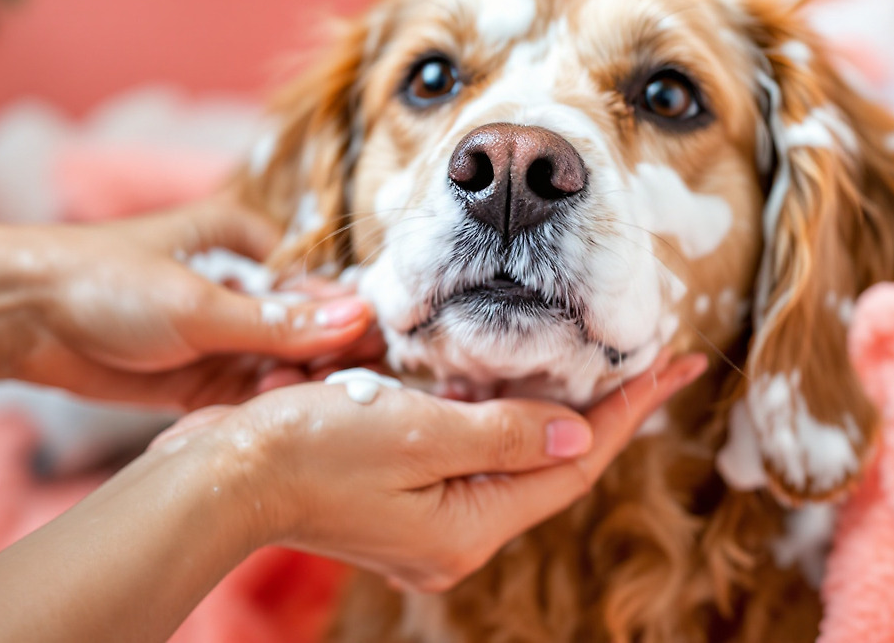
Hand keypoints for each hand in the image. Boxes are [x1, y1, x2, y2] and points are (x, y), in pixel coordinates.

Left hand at [0, 201, 378, 424]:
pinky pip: (246, 394)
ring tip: (290, 399)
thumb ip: (278, 321)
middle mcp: (237, 287)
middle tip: (334, 386)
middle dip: (320, 357)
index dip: (346, 316)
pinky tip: (271, 415)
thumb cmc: (105, 280)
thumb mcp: (199, 301)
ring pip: (279, 365)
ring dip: (291, 385)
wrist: (19, 316)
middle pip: (304, 327)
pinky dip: (261, 406)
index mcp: (243, 240)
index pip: (316, 282)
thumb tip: (357, 318)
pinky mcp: (196, 378)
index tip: (373, 349)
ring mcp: (217, 335)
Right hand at [150, 350, 707, 591]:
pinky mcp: (396, 493)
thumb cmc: (309, 450)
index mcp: (469, 527)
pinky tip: (500, 376)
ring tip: (591, 361)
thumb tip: (577, 428)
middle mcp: (455, 533)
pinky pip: (466, 451)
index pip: (573, 463)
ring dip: (546, 409)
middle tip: (643, 360)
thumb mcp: (417, 433)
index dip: (629, 413)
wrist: (218, 476)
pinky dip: (491, 412)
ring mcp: (424, 517)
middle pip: (548, 465)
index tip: (675, 365)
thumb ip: (502, 432)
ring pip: (508, 455)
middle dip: (597, 411)